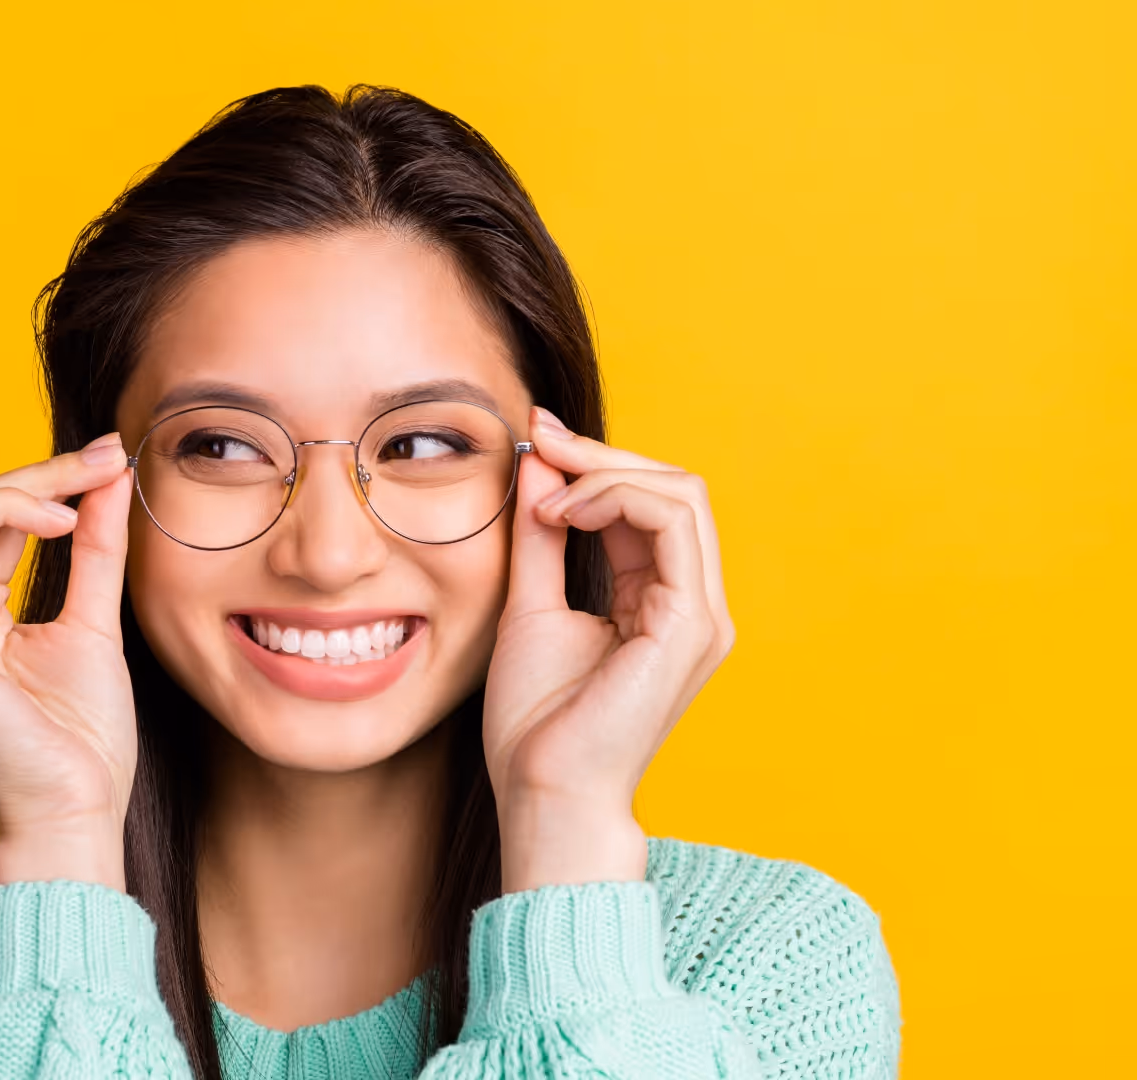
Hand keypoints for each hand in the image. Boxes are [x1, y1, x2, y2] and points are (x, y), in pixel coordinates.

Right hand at [0, 433, 136, 890]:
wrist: (79, 805)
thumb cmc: (83, 737)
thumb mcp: (94, 618)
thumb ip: (96, 547)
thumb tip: (109, 475)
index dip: (44, 483)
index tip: (106, 460)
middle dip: (33, 478)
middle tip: (99, 463)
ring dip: (2, 496)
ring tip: (65, 510)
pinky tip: (21, 518)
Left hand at [485, 406, 735, 893]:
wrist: (542, 790)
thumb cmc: (536, 721)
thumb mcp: (529, 604)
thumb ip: (540, 535)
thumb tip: (536, 464)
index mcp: (664, 602)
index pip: (650, 503)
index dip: (594, 462)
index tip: (534, 439)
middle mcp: (695, 605)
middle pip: (675, 486)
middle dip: (602, 454)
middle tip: (538, 439)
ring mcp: (702, 615)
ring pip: (682, 494)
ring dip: (607, 473)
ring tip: (545, 494)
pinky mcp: (690, 624)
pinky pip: (673, 524)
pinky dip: (616, 499)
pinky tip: (563, 513)